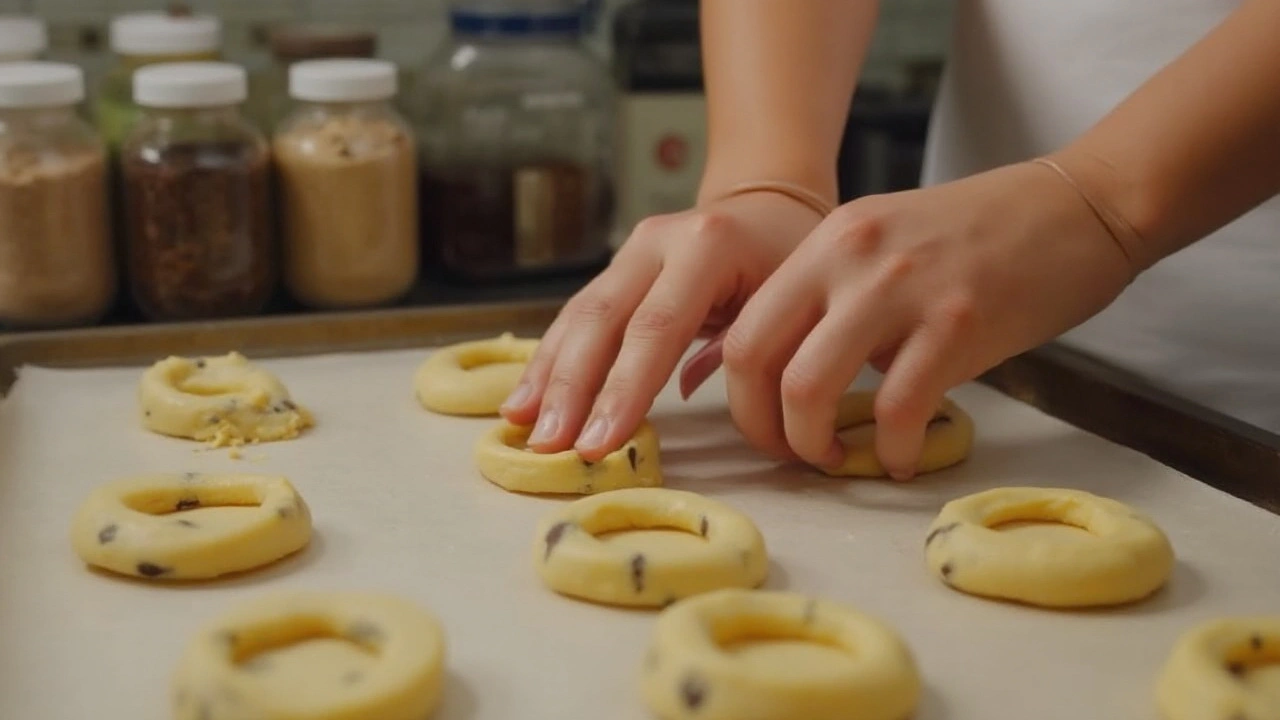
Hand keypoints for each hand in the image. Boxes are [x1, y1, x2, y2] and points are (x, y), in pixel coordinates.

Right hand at [499, 190, 825, 459]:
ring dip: (548, 375)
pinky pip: (578, 316)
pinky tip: (528, 397)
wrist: (767, 208)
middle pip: (603, 320)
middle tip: (550, 444)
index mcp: (707, 246)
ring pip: (580, 316)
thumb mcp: (786, 298)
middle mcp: (658, 241)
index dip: (623, 388)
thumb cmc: (787, 259)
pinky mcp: (615, 268)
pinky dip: (550, 358)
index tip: (598, 442)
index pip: (657, 326)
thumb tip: (687, 394)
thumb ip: (743, 345)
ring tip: (522, 425)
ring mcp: (631, 251)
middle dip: (571, 388)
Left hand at [695, 159, 1134, 478]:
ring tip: (839, 459)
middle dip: (762, 427)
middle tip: (792, 455)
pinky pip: (896, 408)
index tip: (767, 428)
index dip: (741, 396)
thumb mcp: (887, 243)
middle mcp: (849, 257)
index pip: (743, 327)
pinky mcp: (958, 322)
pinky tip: (904, 457)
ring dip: (812, 443)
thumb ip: (837, 297)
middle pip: (754, 357)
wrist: (1078, 206)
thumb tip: (798, 376)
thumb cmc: (984, 236)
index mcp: (827, 241)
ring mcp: (901, 287)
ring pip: (809, 386)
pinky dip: (892, 450)